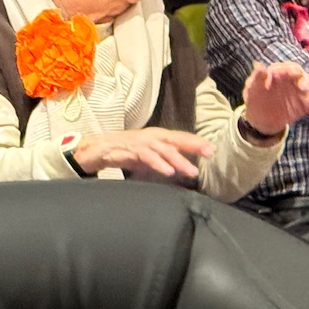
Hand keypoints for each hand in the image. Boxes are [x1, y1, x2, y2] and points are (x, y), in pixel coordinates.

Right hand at [73, 128, 214, 179]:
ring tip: (192, 171)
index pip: (181, 138)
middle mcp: (153, 136)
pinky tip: (169, 171)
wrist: (96, 149)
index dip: (196, 143)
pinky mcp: (130, 149)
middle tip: (209, 153)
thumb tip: (178, 170)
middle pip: (177, 140)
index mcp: (158, 137)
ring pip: (165, 150)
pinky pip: (148, 157)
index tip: (212, 150)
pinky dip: (159, 164)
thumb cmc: (124, 152)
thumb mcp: (148, 157)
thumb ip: (162, 161)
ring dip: (180, 160)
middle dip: (194, 146)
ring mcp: (142, 142)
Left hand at [242, 61, 308, 136]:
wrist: (260, 119)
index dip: (290, 70)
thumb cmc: (255, 99)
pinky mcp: (304, 105)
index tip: (288, 73)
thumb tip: (258, 64)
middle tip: (302, 87)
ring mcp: (300, 93)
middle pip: (303, 77)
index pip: (290, 68)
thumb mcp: (253, 89)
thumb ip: (257, 77)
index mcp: (282, 73)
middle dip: (305, 81)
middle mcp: (294, 81)